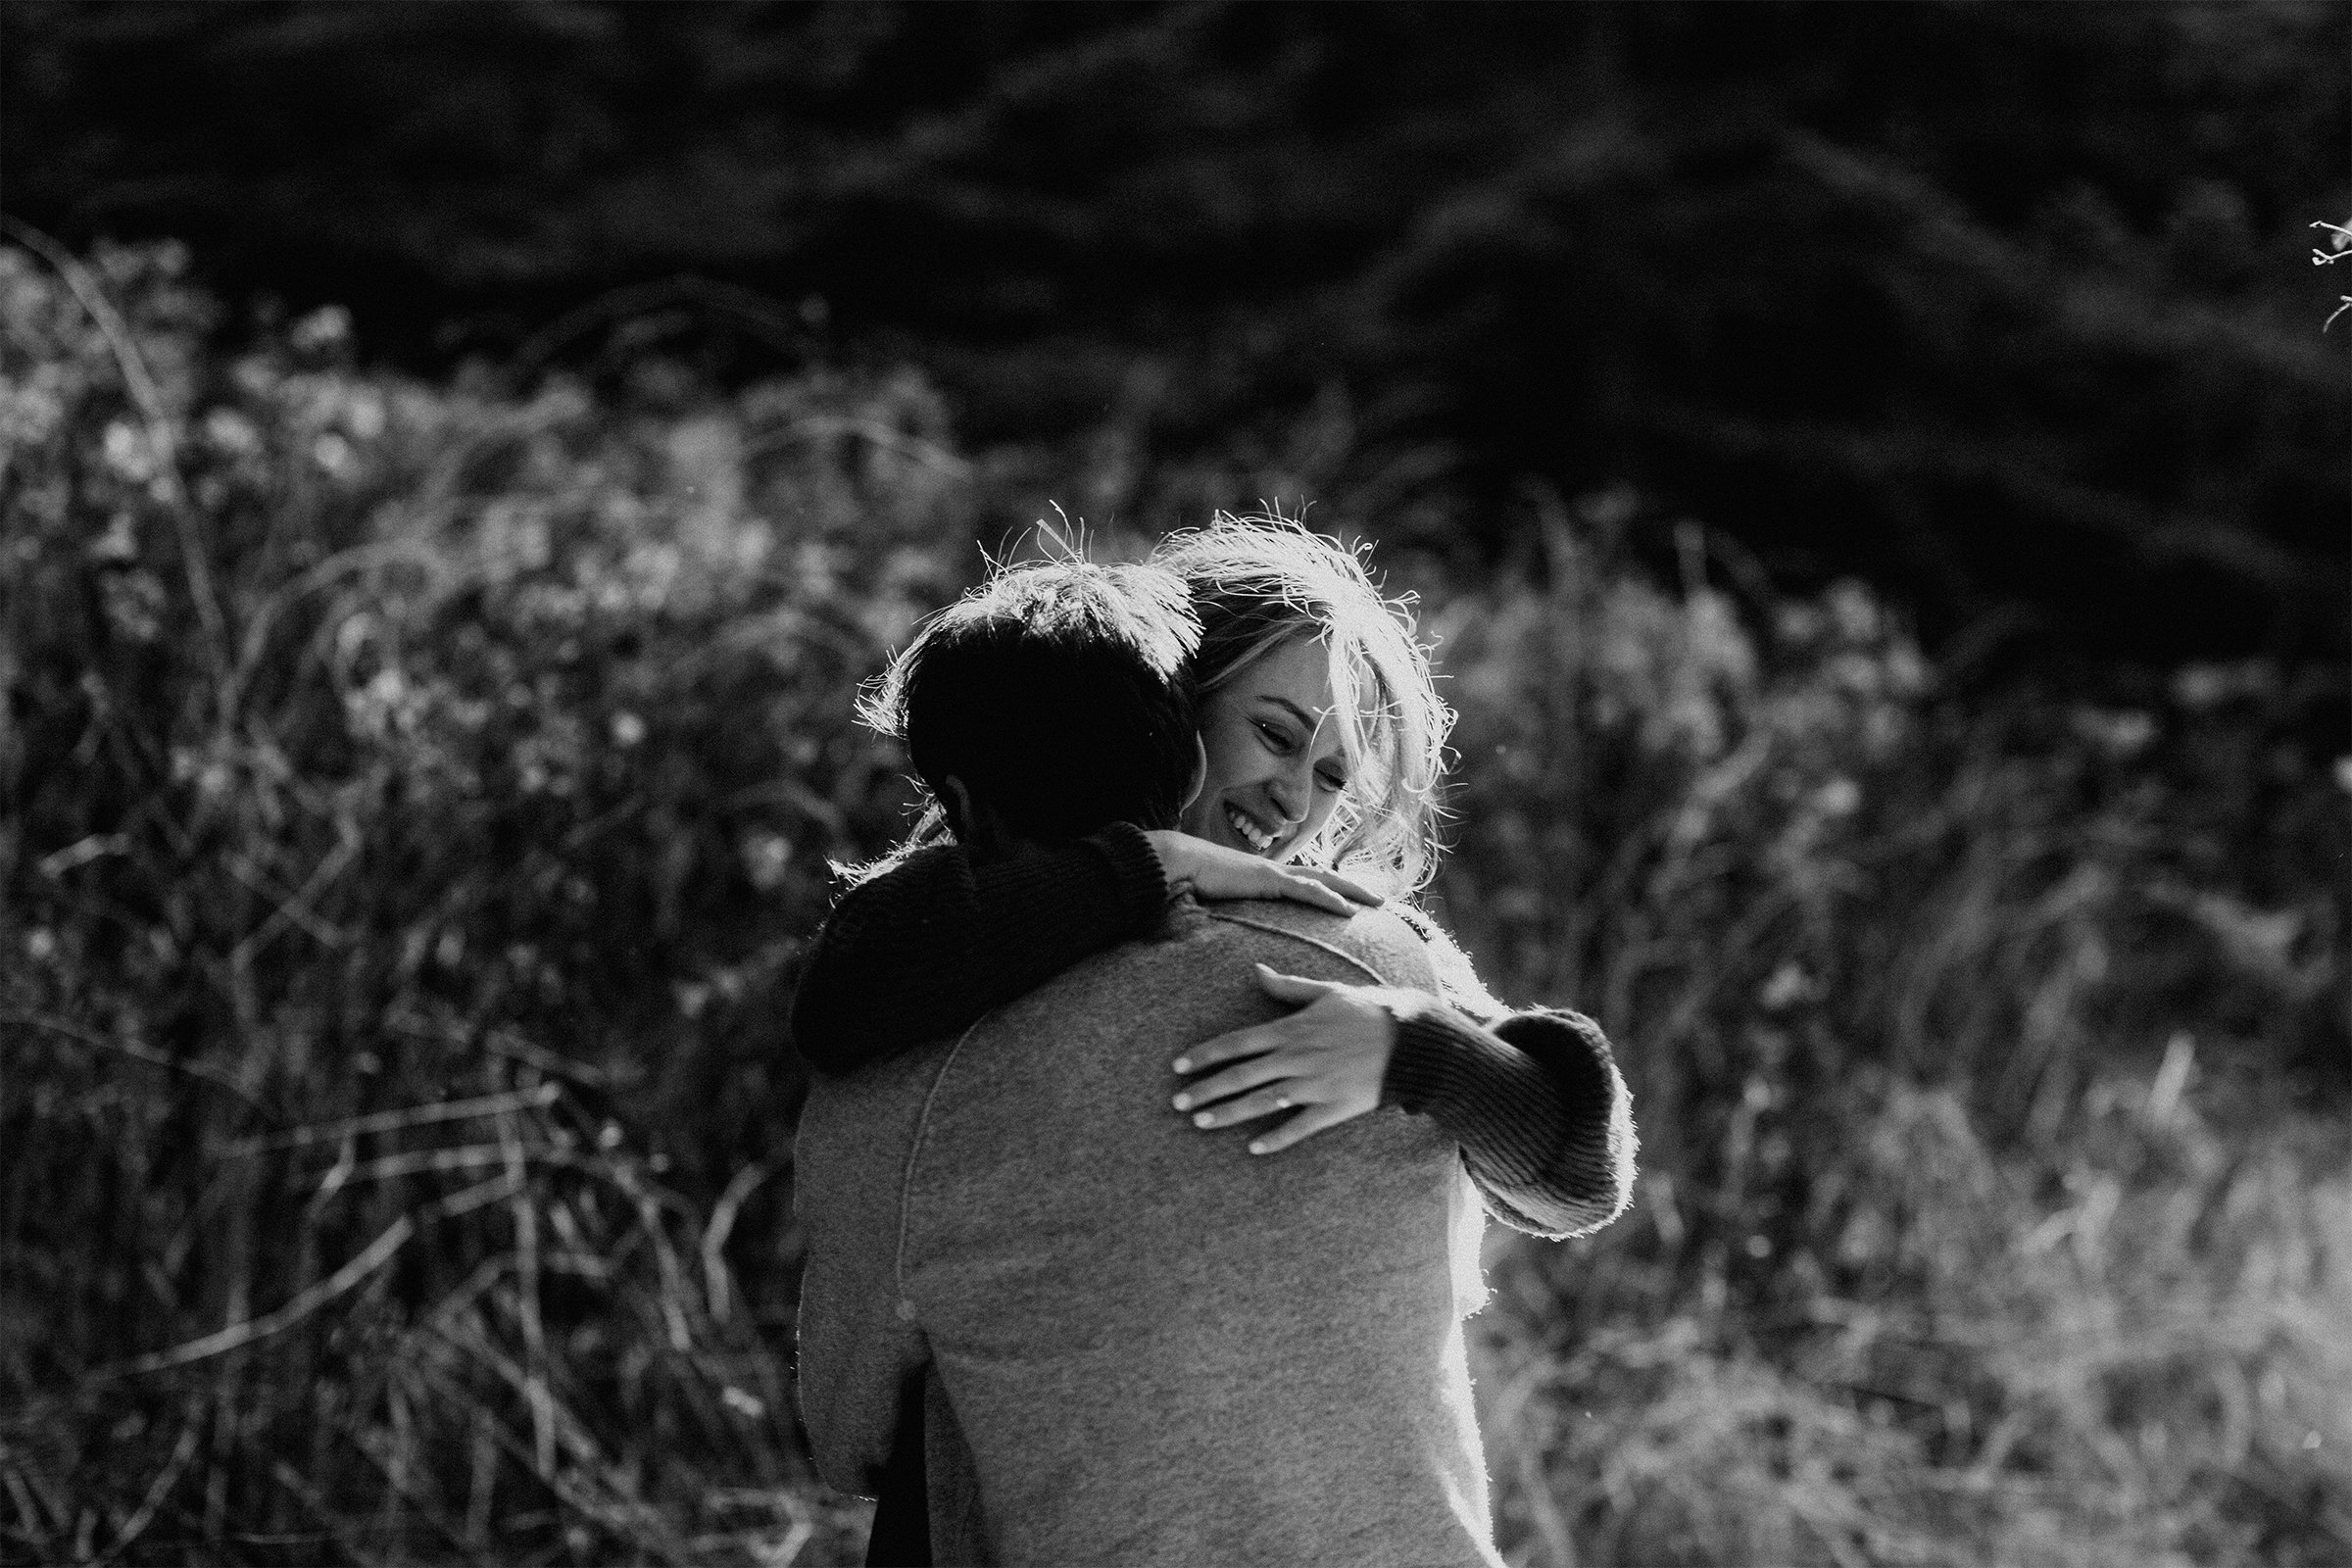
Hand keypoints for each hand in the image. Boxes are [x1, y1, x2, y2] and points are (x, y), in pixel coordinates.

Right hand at [1143, 831, 1381, 916]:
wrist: (1177, 863)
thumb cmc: (1192, 882)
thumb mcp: (1219, 902)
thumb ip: (1233, 912)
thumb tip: (1232, 930)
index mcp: (1266, 876)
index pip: (1307, 882)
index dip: (1332, 889)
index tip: (1353, 900)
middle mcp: (1275, 871)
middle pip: (1325, 878)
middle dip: (1355, 887)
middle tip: (1381, 898)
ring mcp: (1273, 872)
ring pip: (1324, 881)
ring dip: (1353, 890)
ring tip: (1377, 901)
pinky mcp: (1268, 879)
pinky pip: (1306, 890)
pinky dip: (1329, 899)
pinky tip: (1348, 910)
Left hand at [1169, 964, 1399, 1153]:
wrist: (1411, 1040)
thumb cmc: (1367, 1011)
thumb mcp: (1326, 991)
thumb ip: (1287, 987)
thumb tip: (1256, 970)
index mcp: (1291, 1030)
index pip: (1237, 1043)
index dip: (1205, 1055)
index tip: (1178, 1067)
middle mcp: (1297, 1058)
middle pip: (1241, 1076)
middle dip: (1206, 1090)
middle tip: (1177, 1103)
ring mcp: (1314, 1085)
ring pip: (1262, 1103)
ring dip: (1229, 1114)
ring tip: (1200, 1124)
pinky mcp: (1334, 1108)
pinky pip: (1299, 1127)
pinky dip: (1276, 1139)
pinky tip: (1254, 1149)